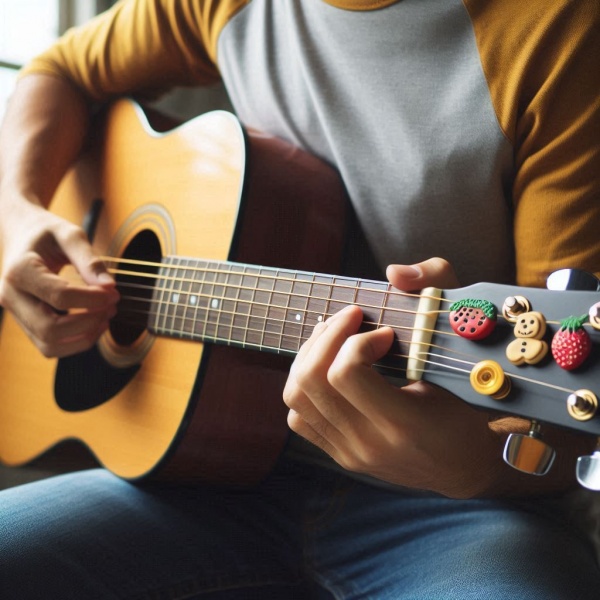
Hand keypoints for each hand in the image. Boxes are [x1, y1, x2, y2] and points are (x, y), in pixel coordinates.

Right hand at [0, 201, 118, 357]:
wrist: (20, 233)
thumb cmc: (46, 232)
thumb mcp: (69, 234)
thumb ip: (90, 259)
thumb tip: (110, 287)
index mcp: (19, 270)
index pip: (59, 296)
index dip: (93, 299)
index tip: (114, 292)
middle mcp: (10, 296)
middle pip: (50, 329)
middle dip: (89, 323)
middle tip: (112, 306)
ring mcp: (16, 313)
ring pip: (49, 346)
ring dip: (84, 338)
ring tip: (106, 317)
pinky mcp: (26, 323)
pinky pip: (50, 346)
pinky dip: (76, 342)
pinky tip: (94, 324)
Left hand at [283, 257, 505, 497]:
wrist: (463, 466)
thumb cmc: (468, 407)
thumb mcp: (467, 349)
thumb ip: (441, 291)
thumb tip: (394, 272)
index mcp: (404, 423)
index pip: (346, 373)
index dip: (357, 340)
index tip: (385, 333)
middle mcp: (370, 444)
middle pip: (312, 381)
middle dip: (326, 337)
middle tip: (351, 319)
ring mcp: (350, 454)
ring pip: (297, 397)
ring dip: (309, 356)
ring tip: (335, 337)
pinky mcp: (340, 456)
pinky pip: (298, 417)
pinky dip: (305, 385)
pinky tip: (329, 367)